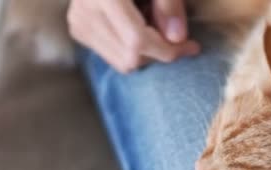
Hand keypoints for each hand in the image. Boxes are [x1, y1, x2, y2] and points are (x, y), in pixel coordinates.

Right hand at [67, 0, 199, 72]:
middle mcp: (84, 10)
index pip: (137, 41)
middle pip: (130, 58)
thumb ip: (169, 3)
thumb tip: (177, 38)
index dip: (168, 50)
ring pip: (121, 62)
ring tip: (152, 22)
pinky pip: (112, 54)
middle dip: (159, 52)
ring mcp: (78, 21)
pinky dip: (130, 46)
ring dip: (146, 51)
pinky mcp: (78, 28)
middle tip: (173, 32)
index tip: (192, 46)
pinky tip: (136, 23)